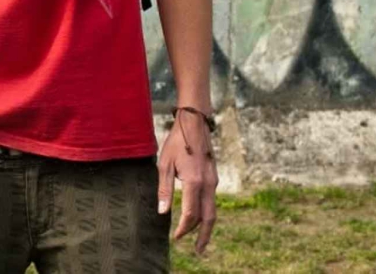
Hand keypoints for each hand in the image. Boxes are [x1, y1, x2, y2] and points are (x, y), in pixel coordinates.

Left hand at [158, 109, 217, 254]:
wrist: (195, 124)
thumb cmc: (177, 142)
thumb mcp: (164, 164)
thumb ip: (164, 189)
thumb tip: (162, 212)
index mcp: (194, 181)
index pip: (191, 214)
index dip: (183, 228)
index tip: (175, 237)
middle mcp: (208, 184)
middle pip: (208, 218)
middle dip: (203, 236)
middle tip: (198, 251)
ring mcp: (213, 181)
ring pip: (213, 211)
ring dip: (206, 227)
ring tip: (200, 240)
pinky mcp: (214, 178)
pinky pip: (212, 201)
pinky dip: (207, 214)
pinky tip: (199, 218)